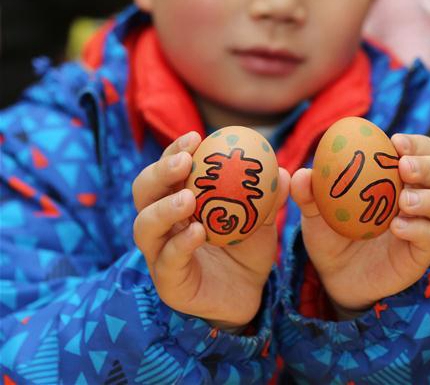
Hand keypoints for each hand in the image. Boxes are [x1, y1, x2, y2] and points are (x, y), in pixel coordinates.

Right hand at [132, 131, 289, 331]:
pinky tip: (197, 232)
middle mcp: (162, 225)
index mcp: (177, 201)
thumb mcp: (262, 218)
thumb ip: (270, 196)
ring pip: (144, 227)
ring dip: (163, 209)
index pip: (168, 171)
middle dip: (160, 172)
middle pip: (143, 192)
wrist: (249, 293)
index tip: (196, 137)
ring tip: (188, 198)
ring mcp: (159, 255)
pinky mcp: (168, 283)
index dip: (175, 151)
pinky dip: (180, 244)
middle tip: (184, 162)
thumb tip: (283, 171)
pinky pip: (166, 261)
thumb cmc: (248, 248)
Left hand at [291, 134, 429, 313]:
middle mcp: (421, 197)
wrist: (335, 276)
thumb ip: (310, 192)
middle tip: (404, 168)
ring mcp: (426, 226)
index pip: (424, 150)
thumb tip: (303, 173)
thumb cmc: (332, 232)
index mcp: (402, 176)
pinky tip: (396, 227)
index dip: (417, 143)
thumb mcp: (316, 211)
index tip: (396, 143)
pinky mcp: (423, 253)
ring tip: (402, 202)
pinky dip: (419, 229)